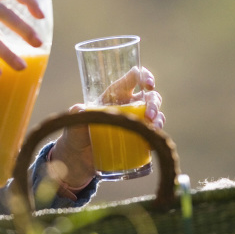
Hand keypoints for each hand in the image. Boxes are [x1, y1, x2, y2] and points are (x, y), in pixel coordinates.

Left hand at [48, 66, 164, 198]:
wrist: (79, 157)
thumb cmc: (77, 131)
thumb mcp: (75, 120)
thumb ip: (76, 113)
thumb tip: (80, 109)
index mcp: (116, 92)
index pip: (136, 76)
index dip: (145, 76)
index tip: (149, 84)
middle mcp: (130, 104)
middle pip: (151, 96)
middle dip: (154, 103)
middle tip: (150, 116)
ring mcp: (136, 121)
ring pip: (156, 114)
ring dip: (159, 120)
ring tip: (153, 128)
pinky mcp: (138, 138)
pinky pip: (153, 134)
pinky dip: (155, 137)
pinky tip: (151, 144)